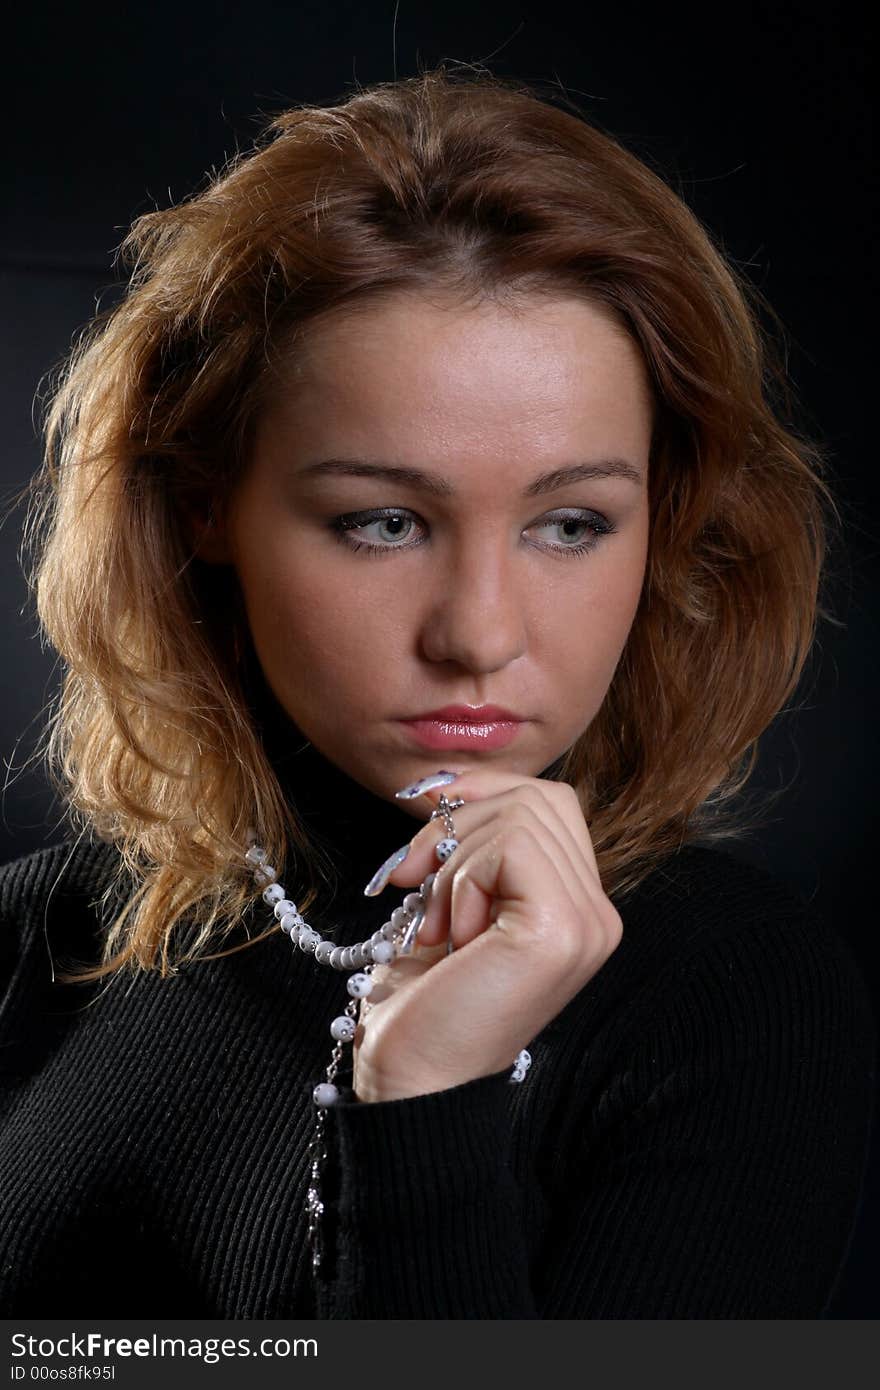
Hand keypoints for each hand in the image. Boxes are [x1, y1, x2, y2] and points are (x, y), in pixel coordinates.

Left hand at [351, 766, 622, 1101]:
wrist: (410, 1080)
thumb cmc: (424, 998)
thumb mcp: (453, 900)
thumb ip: (474, 843)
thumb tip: (447, 781)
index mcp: (580, 907)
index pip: (550, 802)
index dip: (483, 793)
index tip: (425, 825)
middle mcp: (598, 915)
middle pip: (538, 796)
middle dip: (460, 822)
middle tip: (415, 881)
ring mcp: (588, 924)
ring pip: (521, 815)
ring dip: (455, 862)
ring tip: (438, 925)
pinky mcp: (560, 930)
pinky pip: (509, 846)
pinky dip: (462, 879)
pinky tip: (450, 936)